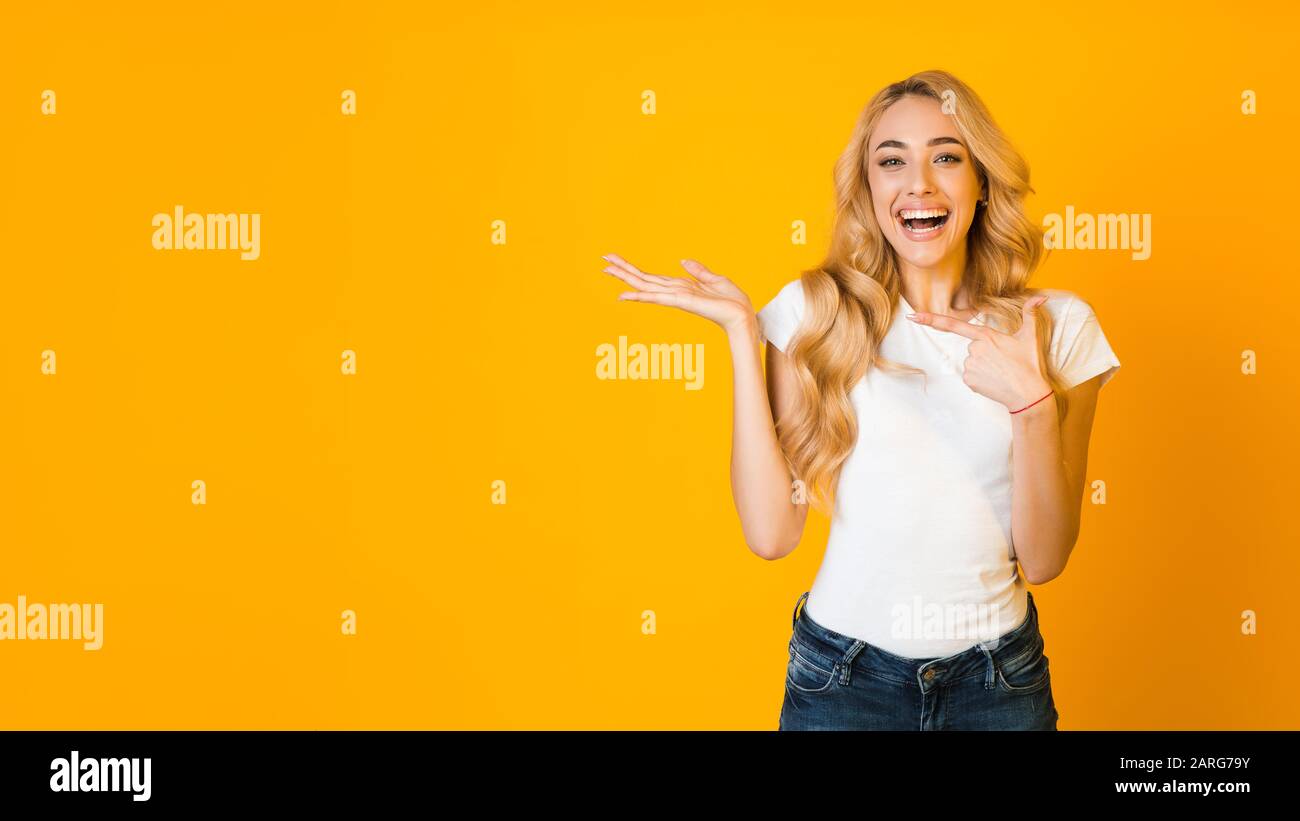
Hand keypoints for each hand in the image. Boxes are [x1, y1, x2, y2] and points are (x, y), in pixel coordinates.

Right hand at [601, 253, 754, 333]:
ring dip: (625, 278)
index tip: (618, 261)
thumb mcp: (715, 279)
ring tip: (606, 269)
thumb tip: (683, 261)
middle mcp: (674, 292)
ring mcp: (676, 298)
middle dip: (623, 270)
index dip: (635, 269)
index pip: (653, 277)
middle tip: (603, 261)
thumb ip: (698, 270)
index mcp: (681, 287)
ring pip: (645, 286)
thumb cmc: (732, 301)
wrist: (743, 315)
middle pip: (643, 280)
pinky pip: (656, 297)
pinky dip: (640, 296)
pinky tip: (624, 295)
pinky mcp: (681, 302)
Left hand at [905, 295, 1053, 411]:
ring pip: (972, 362)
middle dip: (986, 353)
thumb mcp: (1030, 337)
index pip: (954, 325)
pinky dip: (980, 378)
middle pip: (973, 347)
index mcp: (986, 335)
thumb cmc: (1029, 364)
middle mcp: (974, 349)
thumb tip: (1040, 298)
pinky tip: (994, 381)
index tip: (914, 316)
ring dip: (984, 366)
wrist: (1028, 394)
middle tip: (1003, 362)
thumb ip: (1030, 314)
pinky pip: (971, 376)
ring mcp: (970, 365)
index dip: (931, 319)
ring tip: (1000, 372)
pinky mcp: (969, 380)